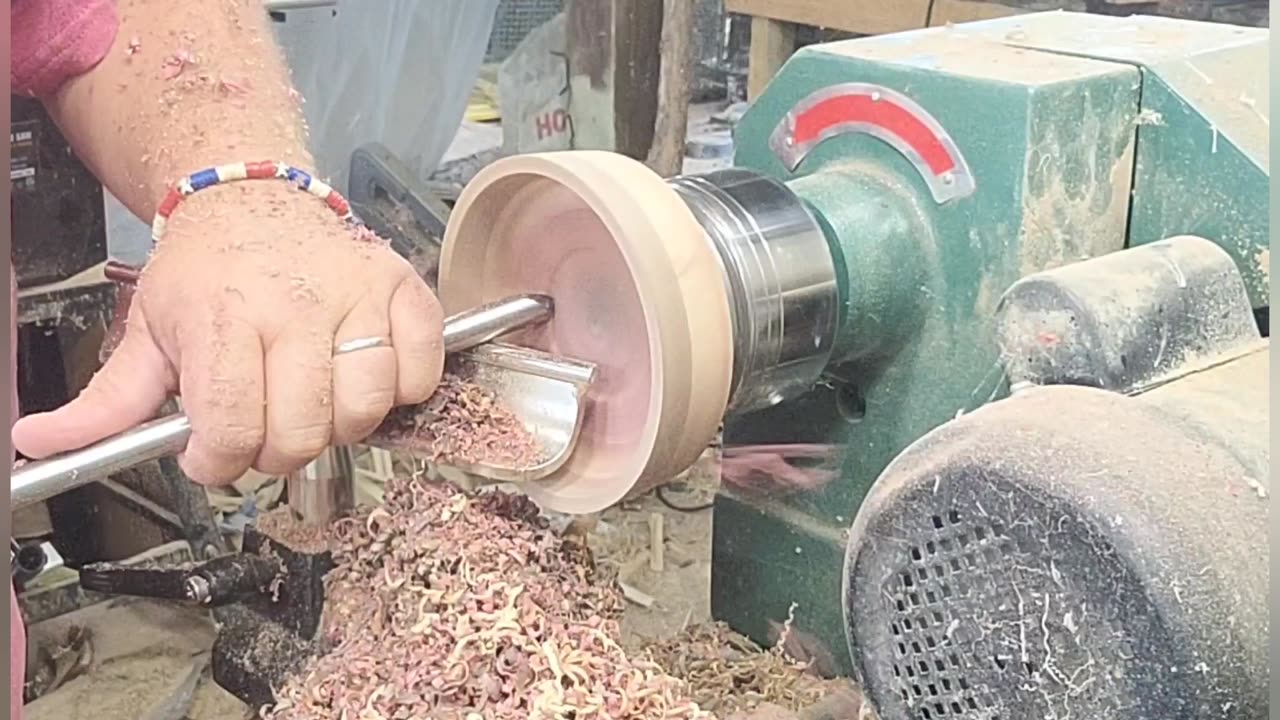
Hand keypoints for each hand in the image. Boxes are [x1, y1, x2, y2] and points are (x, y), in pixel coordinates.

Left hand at [12, 182, 444, 483]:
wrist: (253, 193)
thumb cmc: (205, 268)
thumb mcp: (147, 329)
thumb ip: (107, 400)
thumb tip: (41, 442)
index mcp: (223, 316)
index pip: (232, 426)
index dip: (221, 462)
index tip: (215, 454)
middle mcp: (294, 303)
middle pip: (303, 430)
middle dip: (278, 451)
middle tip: (266, 429)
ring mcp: (356, 294)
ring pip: (367, 407)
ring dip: (341, 423)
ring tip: (317, 400)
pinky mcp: (402, 287)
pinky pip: (421, 371)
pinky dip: (402, 389)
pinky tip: (367, 374)